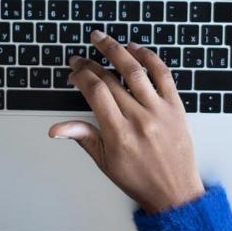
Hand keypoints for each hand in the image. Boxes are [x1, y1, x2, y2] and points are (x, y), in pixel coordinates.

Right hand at [49, 30, 203, 212]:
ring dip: (116, 50)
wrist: (174, 192)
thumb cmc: (139, 179)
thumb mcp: (104, 162)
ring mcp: (159, 111)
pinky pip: (163, 75)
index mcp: (118, 133)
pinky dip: (149, 58)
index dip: (81, 76)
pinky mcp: (176, 107)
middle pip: (110, 79)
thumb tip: (55, 129)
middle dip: (91, 63)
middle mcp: (139, 119)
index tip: (74, 72)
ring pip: (135, 71)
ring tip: (102, 39)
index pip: (95, 92)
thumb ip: (82, 137)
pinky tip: (135, 49)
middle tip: (80, 56)